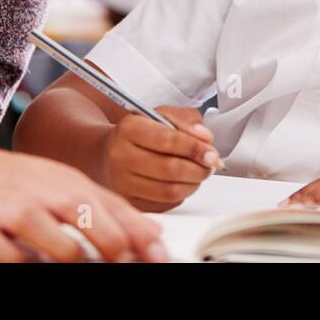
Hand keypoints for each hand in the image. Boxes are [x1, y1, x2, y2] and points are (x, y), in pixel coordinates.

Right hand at [0, 144, 167, 262]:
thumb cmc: (6, 181)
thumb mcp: (57, 182)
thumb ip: (102, 206)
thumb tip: (150, 231)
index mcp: (66, 182)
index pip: (115, 211)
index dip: (141, 240)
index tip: (159, 258)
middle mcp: (43, 193)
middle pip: (94, 228)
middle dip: (115, 255)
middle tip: (120, 268)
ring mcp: (11, 213)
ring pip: (62, 250)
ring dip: (75, 266)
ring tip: (77, 268)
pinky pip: (12, 261)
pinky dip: (25, 268)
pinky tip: (27, 266)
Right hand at [100, 106, 222, 211]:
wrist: (107, 152)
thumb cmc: (139, 133)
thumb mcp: (160, 115)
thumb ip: (187, 120)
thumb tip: (205, 139)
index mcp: (129, 128)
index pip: (168, 140)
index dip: (195, 149)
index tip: (211, 153)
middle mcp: (120, 155)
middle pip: (170, 169)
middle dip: (199, 169)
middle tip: (210, 165)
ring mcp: (121, 182)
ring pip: (169, 191)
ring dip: (193, 184)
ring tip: (198, 174)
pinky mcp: (127, 201)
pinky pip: (164, 205)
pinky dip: (180, 196)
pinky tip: (181, 183)